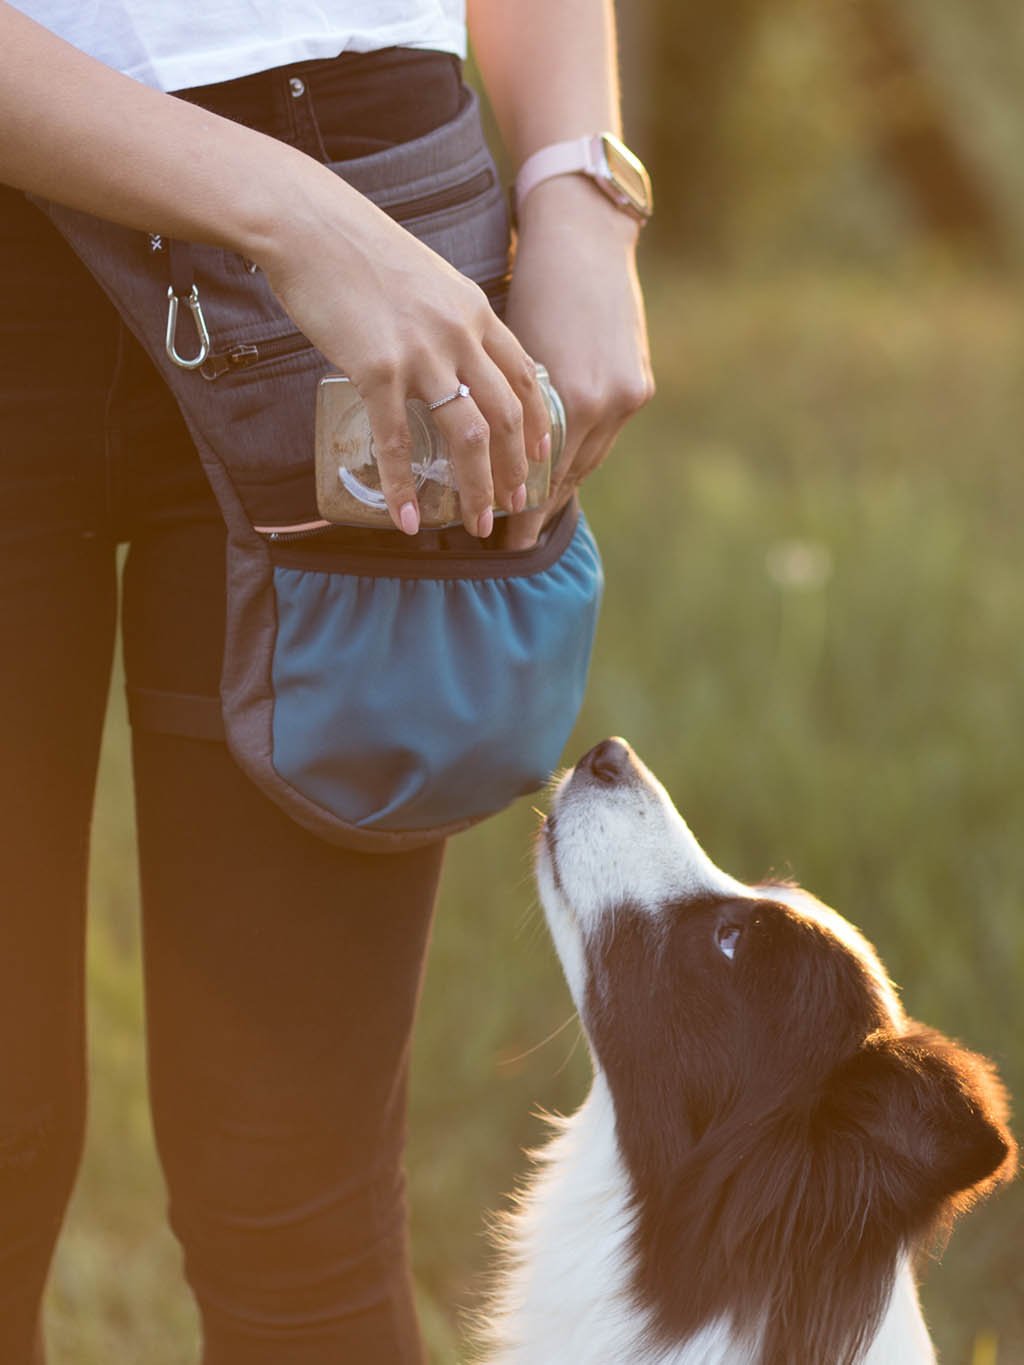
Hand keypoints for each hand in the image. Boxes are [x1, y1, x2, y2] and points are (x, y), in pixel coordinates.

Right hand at [260, 179, 551, 535]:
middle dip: (517, 471)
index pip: (525, 377)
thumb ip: (449, 318)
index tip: (543, 457)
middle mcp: (460, 335)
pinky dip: (403, 486)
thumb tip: (451, 355)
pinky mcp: (377, 369)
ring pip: (468, 436)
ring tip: (476, 526)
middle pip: (507, 416)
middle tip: (515, 506)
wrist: (309, 224)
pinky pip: (396, 441)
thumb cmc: (359, 250)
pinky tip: (406, 519)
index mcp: (475, 312)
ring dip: (476, 490)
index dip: (538, 424)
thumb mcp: (427, 279)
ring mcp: (421, 354)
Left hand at [500, 174, 654, 548]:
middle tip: (511, 538)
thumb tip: (476, 444)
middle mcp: (605, 402)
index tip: (500, 535)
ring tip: (533, 511)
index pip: (544, 476)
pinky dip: (582, 451)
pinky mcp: (640, 383)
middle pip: (570, 477)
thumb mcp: (509, 346)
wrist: (586, 237)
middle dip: (540, 508)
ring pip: (591, 458)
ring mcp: (627, 395)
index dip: (523, 510)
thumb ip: (505, 399)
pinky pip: (606, 434)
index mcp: (569, 395)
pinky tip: (561, 467)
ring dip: (562, 484)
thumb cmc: (531, 281)